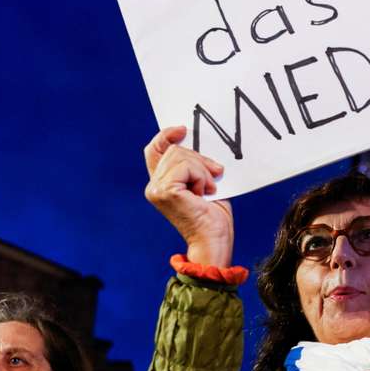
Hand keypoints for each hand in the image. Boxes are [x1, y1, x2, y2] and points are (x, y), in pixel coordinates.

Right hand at [143, 126, 233, 265]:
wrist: (214, 241)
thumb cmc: (212, 217)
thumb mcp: (204, 183)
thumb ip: (194, 166)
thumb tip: (198, 144)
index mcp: (160, 184)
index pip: (154, 150)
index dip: (166, 135)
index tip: (182, 129)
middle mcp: (153, 186)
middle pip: (175, 150)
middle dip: (200, 159)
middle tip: (215, 174)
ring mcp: (157, 189)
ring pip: (182, 156)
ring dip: (203, 170)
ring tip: (208, 190)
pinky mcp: (165, 191)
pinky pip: (187, 167)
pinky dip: (202, 177)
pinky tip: (205, 193)